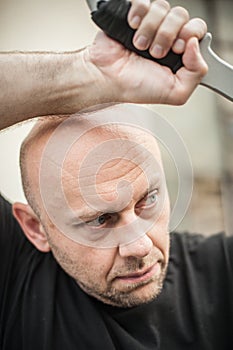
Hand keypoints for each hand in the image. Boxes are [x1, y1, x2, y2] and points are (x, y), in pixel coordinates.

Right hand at [85, 0, 207, 104]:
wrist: (107, 79)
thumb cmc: (135, 87)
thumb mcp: (175, 93)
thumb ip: (197, 74)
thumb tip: (197, 45)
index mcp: (179, 53)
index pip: (197, 29)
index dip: (190, 35)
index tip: (177, 49)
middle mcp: (166, 35)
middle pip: (181, 16)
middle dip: (168, 35)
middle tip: (156, 52)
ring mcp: (150, 24)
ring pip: (163, 8)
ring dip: (150, 30)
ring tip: (140, 46)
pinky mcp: (134, 14)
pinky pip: (144, 1)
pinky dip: (139, 14)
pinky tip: (133, 28)